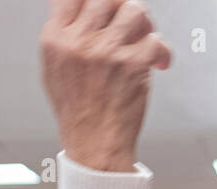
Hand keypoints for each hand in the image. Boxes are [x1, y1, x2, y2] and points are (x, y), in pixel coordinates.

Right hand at [40, 0, 171, 171]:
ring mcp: (107, 51)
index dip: (93, 0)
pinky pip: (156, 40)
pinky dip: (162, 51)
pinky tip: (159, 63)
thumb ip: (63, 36)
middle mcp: (80, 41)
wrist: (94, 145)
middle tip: (131, 25)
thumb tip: (76, 8)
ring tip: (145, 39)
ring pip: (133, 10)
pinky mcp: (133, 65)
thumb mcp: (54, 70)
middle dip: (121, 8)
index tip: (106, 9)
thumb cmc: (78, 112)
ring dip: (145, 23)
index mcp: (56, 39)